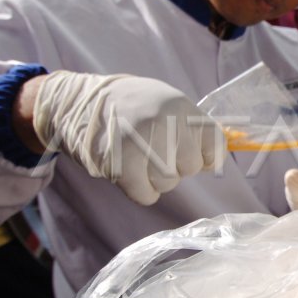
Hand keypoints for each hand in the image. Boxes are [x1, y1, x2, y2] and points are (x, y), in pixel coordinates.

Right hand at [31, 71, 219, 204]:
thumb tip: (218, 158)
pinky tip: (131, 173)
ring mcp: (140, 143)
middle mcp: (163, 122)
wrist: (80, 102)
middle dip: (177, 166)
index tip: (194, 153)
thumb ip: (192, 127)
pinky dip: (142, 191)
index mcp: (180, 106)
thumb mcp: (167, 103)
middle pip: (191, 167)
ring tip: (139, 158)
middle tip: (155, 152)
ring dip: (156, 178)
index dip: (208, 156)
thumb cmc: (131, 106)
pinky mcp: (119, 164)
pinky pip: (146, 195)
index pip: (216, 144)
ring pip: (169, 182)